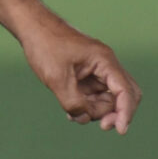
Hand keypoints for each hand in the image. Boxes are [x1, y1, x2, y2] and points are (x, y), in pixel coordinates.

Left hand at [19, 19, 138, 133]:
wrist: (32, 28)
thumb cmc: (45, 46)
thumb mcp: (57, 79)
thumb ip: (73, 103)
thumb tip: (86, 118)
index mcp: (104, 60)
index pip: (125, 90)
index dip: (126, 112)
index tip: (120, 130)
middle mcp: (105, 65)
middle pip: (124, 95)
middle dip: (116, 113)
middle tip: (102, 126)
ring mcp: (97, 70)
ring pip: (108, 98)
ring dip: (96, 111)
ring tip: (73, 114)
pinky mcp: (87, 75)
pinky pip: (95, 96)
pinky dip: (87, 106)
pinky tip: (72, 112)